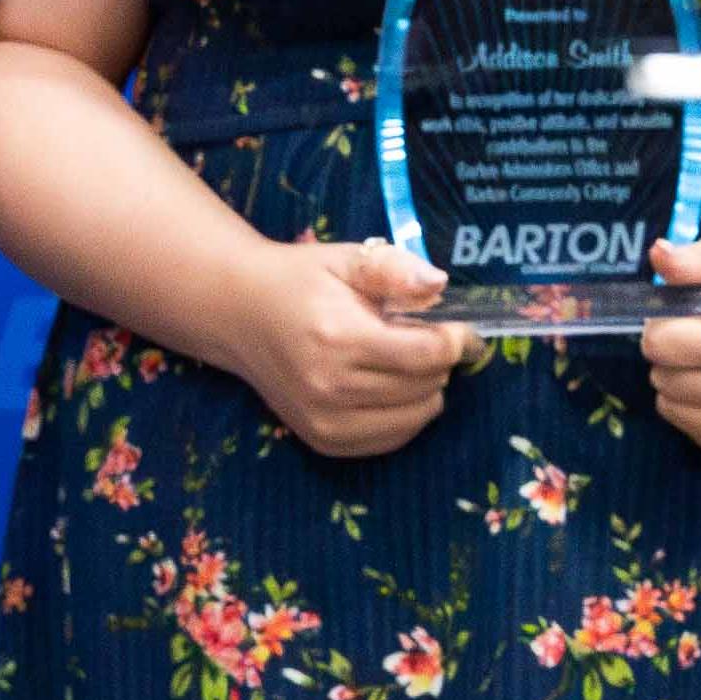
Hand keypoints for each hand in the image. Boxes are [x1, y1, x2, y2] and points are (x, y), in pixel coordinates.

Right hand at [226, 236, 466, 459]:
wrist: (238, 313)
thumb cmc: (299, 281)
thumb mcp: (347, 259)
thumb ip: (395, 269)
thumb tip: (440, 285)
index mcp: (339, 337)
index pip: (425, 355)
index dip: (457, 341)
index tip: (462, 329)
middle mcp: (330, 387)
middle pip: (425, 387)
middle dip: (439, 361)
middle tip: (422, 337)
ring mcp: (324, 421)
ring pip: (416, 418)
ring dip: (426, 390)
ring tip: (404, 362)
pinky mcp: (323, 440)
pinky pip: (391, 440)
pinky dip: (406, 415)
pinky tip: (392, 388)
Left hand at [639, 231, 700, 465]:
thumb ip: (699, 259)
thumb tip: (657, 255)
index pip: (665, 346)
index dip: (660, 327)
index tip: (680, 318)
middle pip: (667, 382)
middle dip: (670, 358)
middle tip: (698, 339)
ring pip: (677, 413)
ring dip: (680, 388)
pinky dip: (700, 414)